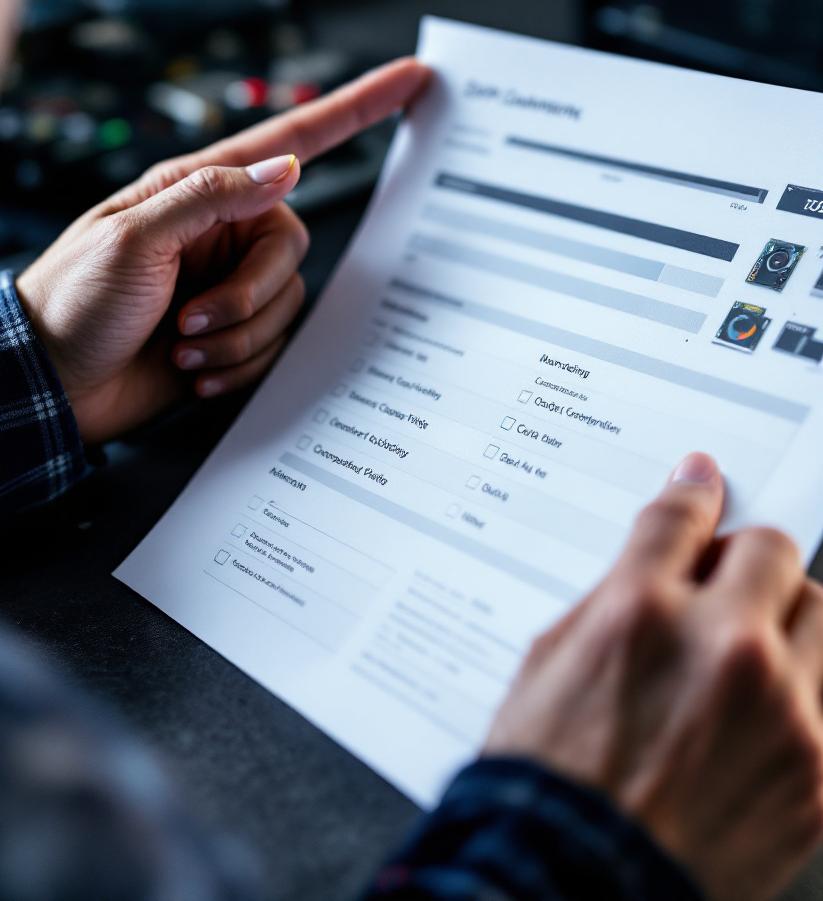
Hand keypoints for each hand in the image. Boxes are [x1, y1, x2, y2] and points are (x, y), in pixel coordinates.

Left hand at [16, 58, 430, 443]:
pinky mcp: (232, 336)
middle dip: (248, 297)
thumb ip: (213, 196)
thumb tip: (286, 168)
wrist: (53, 382)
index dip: (354, 109)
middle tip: (192, 319)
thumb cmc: (74, 299)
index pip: (291, 142)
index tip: (409, 80)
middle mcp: (223, 234)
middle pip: (291, 249)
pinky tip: (191, 369)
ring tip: (181, 345)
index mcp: (200, 192)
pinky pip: (270, 348)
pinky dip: (235, 366)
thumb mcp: (135, 235)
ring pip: (284, 305)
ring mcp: (229, 287)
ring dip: (236, 338)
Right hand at [485, 454, 822, 900]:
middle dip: (743, 555)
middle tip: (721, 577)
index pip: (682, 518)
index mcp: (637, 614)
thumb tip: (653, 558)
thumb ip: (611, 596)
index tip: (702, 482)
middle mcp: (719, 649)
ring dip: (784, 613)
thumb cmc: (548, 778)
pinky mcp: (819, 770)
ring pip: (821, 609)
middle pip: (771, 550)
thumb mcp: (548, 661)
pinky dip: (799, 682)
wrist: (576, 879)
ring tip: (747, 644)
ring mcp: (783, 711)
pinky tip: (757, 704)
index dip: (694, 492)